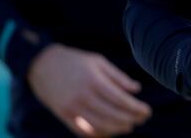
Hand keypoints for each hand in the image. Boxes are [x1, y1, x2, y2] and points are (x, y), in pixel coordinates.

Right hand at [27, 44, 150, 136]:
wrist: (43, 64)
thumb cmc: (75, 61)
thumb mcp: (98, 61)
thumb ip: (118, 77)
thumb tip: (137, 89)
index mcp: (94, 81)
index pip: (120, 100)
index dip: (136, 108)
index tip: (147, 111)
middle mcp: (83, 96)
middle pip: (112, 115)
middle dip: (130, 119)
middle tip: (142, 119)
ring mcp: (72, 108)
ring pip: (100, 126)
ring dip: (117, 129)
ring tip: (128, 126)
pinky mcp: (64, 115)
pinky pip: (84, 131)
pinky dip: (98, 134)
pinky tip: (109, 132)